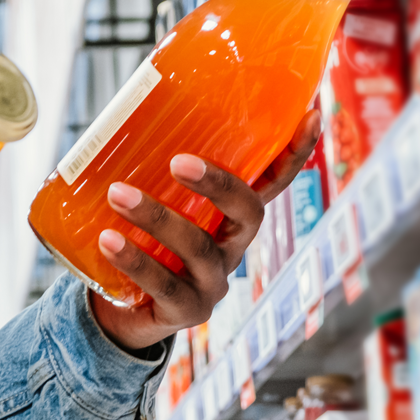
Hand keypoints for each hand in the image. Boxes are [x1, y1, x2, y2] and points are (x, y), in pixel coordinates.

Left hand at [89, 110, 320, 350]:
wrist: (118, 309)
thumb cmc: (139, 239)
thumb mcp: (152, 201)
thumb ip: (150, 167)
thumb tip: (124, 107)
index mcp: (230, 216)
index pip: (272, 182)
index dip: (294, 153)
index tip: (311, 114)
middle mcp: (232, 248)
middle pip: (247, 213)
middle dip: (219, 184)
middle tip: (178, 160)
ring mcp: (213, 283)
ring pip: (198, 248)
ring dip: (156, 217)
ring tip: (117, 193)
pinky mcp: (185, 311)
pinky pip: (164, 285)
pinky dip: (134, 260)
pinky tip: (108, 240)